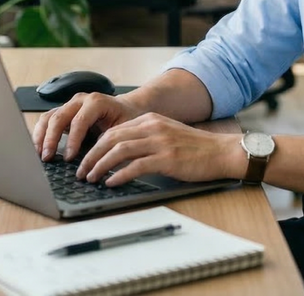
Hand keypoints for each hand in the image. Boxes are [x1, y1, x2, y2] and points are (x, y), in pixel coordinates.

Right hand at [32, 93, 143, 162]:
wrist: (127, 107)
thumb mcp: (123, 130)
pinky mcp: (63, 112)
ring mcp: (70, 105)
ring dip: (41, 136)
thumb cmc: (126, 119)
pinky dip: (40, 134)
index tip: (68, 158)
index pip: (79, 121)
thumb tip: (96, 161)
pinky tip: (39, 149)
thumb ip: (109, 141)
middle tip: (48, 158)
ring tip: (39, 155)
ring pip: (49, 117)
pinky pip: (47, 121)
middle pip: (59, 117)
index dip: (72, 140)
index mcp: (96, 102)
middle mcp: (80, 100)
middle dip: (51, 139)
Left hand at [77, 113, 244, 186]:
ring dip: (100, 165)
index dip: (95, 145)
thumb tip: (119, 153)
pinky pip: (136, 166)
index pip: (114, 130)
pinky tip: (111, 183)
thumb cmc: (196, 148)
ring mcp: (160, 142)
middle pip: (111, 138)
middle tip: (81, 171)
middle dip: (91, 156)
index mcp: (150, 120)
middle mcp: (152, 127)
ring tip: (90, 178)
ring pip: (119, 151)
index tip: (85, 159)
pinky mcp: (167, 158)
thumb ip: (146, 138)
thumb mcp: (167, 134)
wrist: (222, 152)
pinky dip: (119, 175)